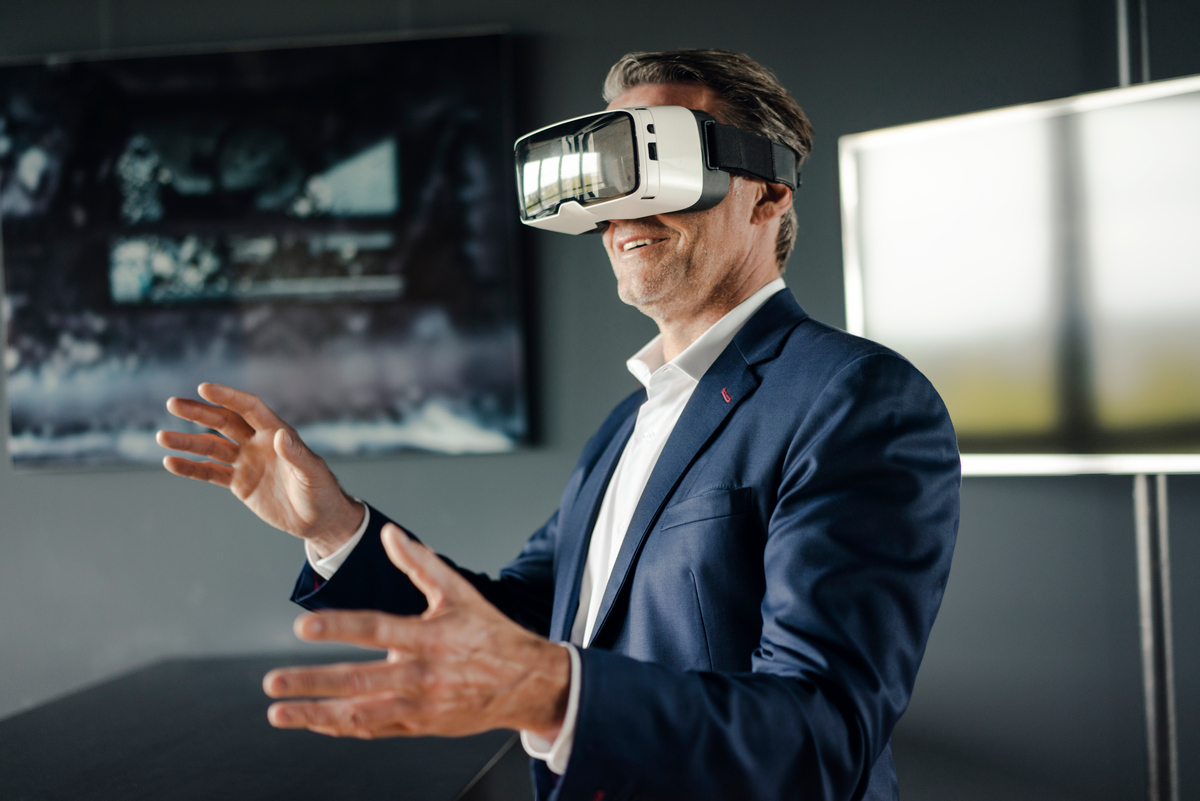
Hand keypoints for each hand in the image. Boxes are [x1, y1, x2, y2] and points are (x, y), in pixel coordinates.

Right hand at [157, 383, 363, 555]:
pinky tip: (170, 462)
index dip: (228, 397)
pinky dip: (191, 468)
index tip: (204, 388)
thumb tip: (281, 435)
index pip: (249, 408)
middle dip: (199, 413)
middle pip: (224, 422)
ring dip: (188, 441)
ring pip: (212, 447)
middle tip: (173, 404)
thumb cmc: (322, 492)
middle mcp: (258, 444)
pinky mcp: (239, 483)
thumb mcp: (313, 474)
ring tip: (162, 437)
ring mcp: (246, 463)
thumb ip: (297, 455)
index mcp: (277, 434)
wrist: (318, 519)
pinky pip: (210, 473)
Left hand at [262, 524, 569, 739]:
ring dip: (317, 715)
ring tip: (280, 713)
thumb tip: (390, 533)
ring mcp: (420, 705)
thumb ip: (420, 563)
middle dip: (312, 682)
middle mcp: (422, 674)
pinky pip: (375, 730)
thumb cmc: (491, 634)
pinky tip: (315, 723)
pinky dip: (341, 728)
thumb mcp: (460, 592)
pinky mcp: (420, 726)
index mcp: (430, 637)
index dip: (338, 628)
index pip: (376, 629)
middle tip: (272, 682)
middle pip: (358, 681)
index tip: (303, 627)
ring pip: (361, 714)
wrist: (527, 683)